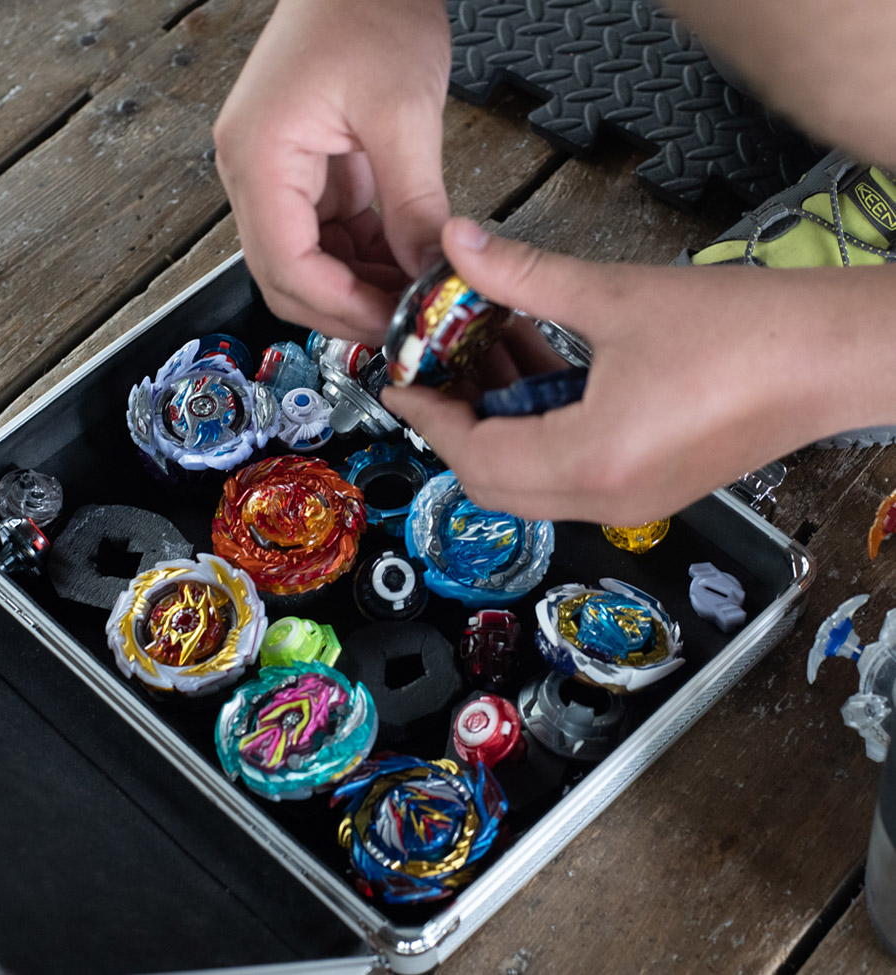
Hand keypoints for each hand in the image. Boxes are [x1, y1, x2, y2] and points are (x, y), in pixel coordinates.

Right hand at [213, 0, 451, 344]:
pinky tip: (403, 265)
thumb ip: (414, 202)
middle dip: (344, 307)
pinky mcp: (303, 172)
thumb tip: (428, 269)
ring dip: (357, 286)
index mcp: (259, 158)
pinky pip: (326, 237)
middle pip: (285, 276)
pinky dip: (363, 259)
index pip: (286, 264)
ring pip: (307, 264)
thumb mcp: (402, 110)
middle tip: (403, 325)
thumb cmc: (365, 9)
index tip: (392, 322)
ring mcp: (275, 174)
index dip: (340, 305)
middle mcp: (253, 172)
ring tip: (413, 296)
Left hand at [382, 217, 895, 522]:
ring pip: (530, 481)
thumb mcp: (616, 296)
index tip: (402, 380)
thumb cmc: (747, 333)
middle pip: (494, 482)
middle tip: (437, 370)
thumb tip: (457, 244)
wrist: (838, 355)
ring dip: (498, 426)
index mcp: (591, 461)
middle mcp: (607, 499)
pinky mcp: (650, 486)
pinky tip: (536, 367)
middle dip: (456, 426)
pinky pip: (568, 472)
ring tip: (484, 357)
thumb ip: (523, 275)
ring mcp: (631, 500)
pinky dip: (538, 430)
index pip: (475, 456)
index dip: (430, 417)